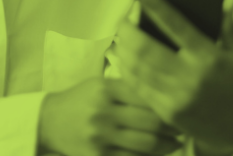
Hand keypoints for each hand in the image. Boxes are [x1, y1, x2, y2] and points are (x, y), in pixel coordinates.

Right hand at [38, 76, 183, 155]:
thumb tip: (165, 91)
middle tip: (183, 126)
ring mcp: (100, 136)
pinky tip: (159, 153)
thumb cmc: (81, 99)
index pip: (147, 95)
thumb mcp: (101, 84)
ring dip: (166, 144)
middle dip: (172, 126)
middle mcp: (103, 112)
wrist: (48, 121)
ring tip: (176, 141)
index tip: (181, 104)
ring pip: (145, 143)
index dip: (168, 102)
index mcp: (107, 89)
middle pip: (150, 121)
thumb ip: (129, 86)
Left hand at [114, 0, 232, 154]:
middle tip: (122, 19)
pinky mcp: (165, 111)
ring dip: (123, 49)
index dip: (155, 5)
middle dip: (128, 30)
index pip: (175, 24)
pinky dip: (127, 69)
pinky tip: (124, 58)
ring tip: (120, 37)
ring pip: (137, 67)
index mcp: (207, 56)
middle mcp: (190, 76)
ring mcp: (175, 96)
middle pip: (146, 48)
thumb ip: (227, 23)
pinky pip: (137, 86)